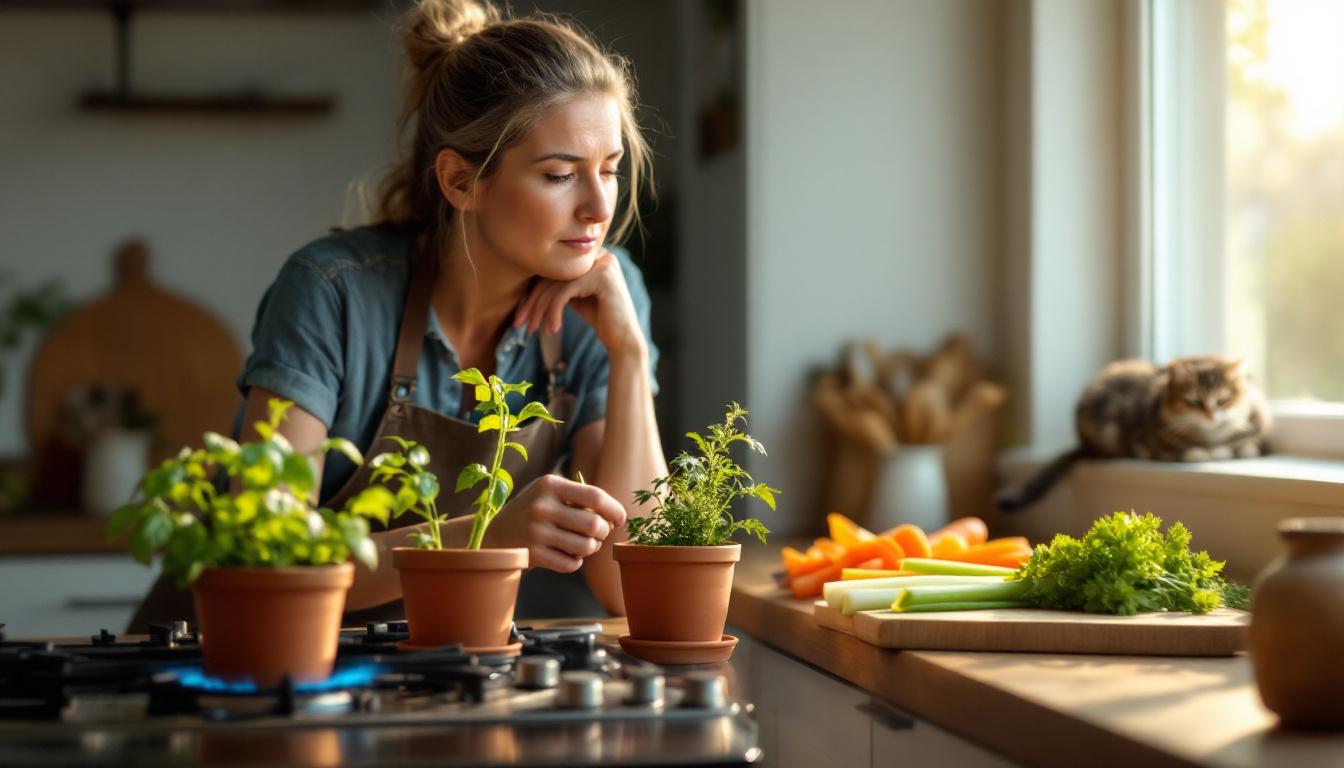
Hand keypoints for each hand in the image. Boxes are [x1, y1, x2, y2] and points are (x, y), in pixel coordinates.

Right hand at [482, 474, 626, 572]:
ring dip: (591, 548)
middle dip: (603, 532)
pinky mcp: (533, 554)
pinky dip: (576, 562)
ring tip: (583, 544)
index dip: (614, 509)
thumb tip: (615, 517)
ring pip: (586, 547)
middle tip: (598, 533)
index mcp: (549, 485)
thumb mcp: (549, 493)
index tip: (620, 518)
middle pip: (594, 524)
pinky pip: (571, 564)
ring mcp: (536, 532)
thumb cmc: (532, 511)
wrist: (493, 535)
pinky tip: (568, 555)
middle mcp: (542, 506)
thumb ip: (580, 498)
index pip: (595, 496)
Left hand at [514, 250, 644, 357]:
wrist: (624, 339)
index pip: (554, 270)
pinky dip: (554, 312)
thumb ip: (559, 285)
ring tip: (532, 330)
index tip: (520, 315)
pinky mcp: (602, 276)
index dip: (534, 293)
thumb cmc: (601, 319)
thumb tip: (528, 285)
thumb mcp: (575, 296)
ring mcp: (602, 262)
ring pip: (557, 284)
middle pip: (553, 276)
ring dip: (540, 310)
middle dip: (533, 303)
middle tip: (519, 324)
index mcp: (591, 256)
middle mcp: (598, 254)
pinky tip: (553, 329)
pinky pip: (566, 292)